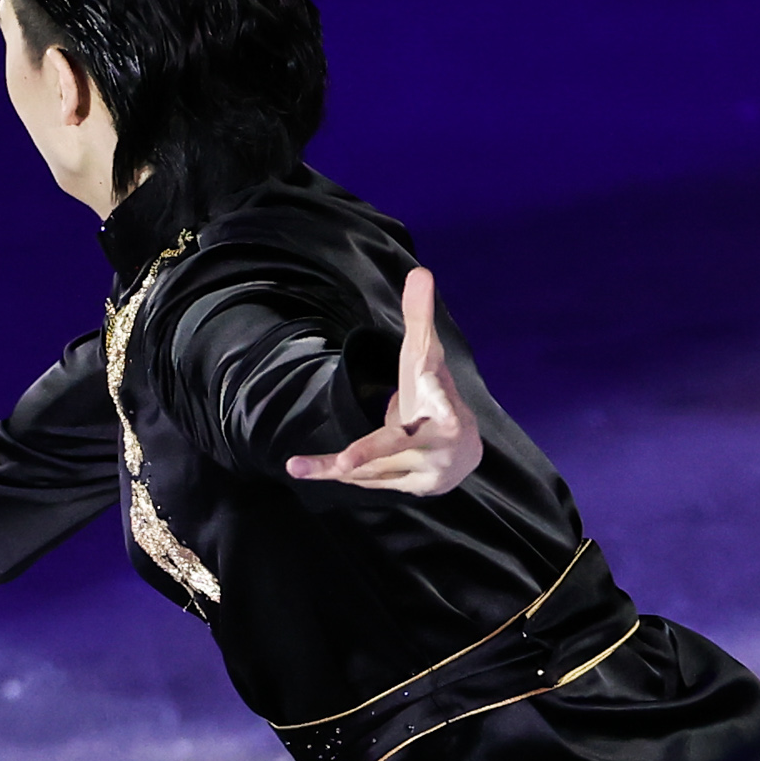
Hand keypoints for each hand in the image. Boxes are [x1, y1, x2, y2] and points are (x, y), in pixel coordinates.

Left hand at [284, 265, 483, 496]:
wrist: (463, 449)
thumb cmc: (436, 394)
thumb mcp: (428, 357)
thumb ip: (420, 317)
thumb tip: (419, 271)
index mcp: (444, 407)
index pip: (435, 396)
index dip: (433, 394)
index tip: (427, 394)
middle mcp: (437, 443)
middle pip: (396, 446)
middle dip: (367, 455)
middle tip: (341, 463)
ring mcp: (426, 471)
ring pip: (373, 470)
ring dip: (334, 469)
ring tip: (296, 467)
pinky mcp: (412, 489)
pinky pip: (370, 482)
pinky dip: (342, 475)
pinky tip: (312, 470)